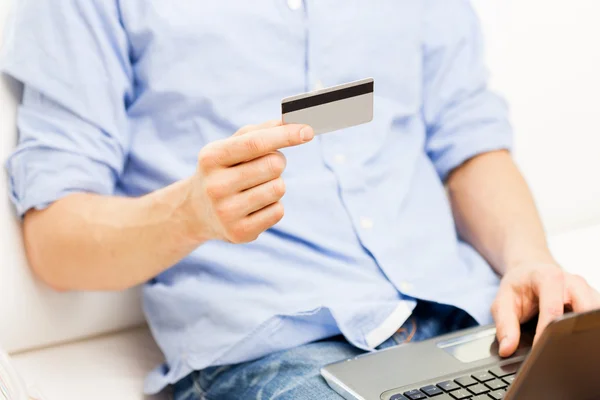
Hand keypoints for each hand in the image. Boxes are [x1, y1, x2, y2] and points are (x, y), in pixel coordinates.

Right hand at [184, 119, 313, 243]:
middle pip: (273, 165)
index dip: (285, 135)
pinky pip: (278, 211)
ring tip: (256, 187)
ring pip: (279, 188)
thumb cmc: (222, 170)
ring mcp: (226, 212)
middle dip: (277, 162)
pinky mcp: (240, 233)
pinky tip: (255, 206)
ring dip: (275, 184)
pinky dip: (273, 205)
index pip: (255, 143)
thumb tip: (292, 122)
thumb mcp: (230, 147)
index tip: (308, 131)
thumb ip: (259, 131)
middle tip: (264, 166)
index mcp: (211, 158)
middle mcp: (215, 186)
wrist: (196, 211)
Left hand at [492, 262, 599, 356]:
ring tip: (567, 343)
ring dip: (584, 330)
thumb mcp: (502, 302)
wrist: (529, 272)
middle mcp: (572, 282)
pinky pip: (596, 317)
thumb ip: (504, 325)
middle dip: (573, 331)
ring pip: (594, 315)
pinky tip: (576, 336)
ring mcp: (586, 291)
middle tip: (558, 348)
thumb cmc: (518, 286)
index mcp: (548, 277)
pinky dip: (588, 327)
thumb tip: (507, 348)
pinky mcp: (593, 300)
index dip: (545, 333)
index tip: (538, 350)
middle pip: (583, 311)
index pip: (553, 310)